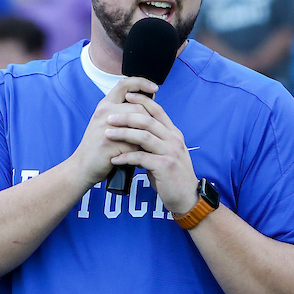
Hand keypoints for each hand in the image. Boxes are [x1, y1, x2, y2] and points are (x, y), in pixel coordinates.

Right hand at [68, 76, 156, 186]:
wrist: (82, 166)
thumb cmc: (99, 146)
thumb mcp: (108, 123)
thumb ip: (125, 112)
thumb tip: (150, 99)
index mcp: (105, 105)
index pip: (125, 84)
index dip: (141, 82)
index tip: (155, 88)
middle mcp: (104, 112)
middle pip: (139, 107)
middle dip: (149, 122)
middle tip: (150, 136)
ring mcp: (106, 127)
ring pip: (139, 124)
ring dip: (146, 138)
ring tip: (144, 148)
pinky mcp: (109, 143)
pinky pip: (135, 144)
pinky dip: (140, 153)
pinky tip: (138, 159)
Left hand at [108, 91, 198, 214]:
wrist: (186, 198)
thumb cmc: (171, 176)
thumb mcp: (166, 153)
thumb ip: (155, 141)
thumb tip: (135, 130)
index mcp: (173, 134)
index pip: (158, 111)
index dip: (142, 101)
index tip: (126, 96)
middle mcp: (174, 140)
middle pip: (148, 121)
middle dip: (126, 117)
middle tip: (109, 117)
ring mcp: (171, 152)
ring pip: (144, 137)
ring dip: (123, 134)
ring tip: (108, 134)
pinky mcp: (165, 166)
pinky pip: (141, 158)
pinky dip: (126, 157)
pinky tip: (114, 159)